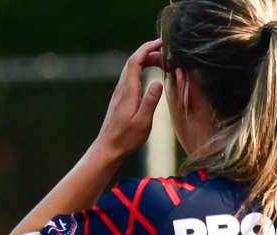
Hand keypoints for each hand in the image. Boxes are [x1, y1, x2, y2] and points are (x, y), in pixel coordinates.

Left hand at [92, 39, 166, 162]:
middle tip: (169, 57)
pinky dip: (142, 70)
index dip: (147, 48)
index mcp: (128, 92)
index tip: (161, 42)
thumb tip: (157, 82)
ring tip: (165, 64)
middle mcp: (121, 90)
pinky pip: (131, 77)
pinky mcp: (120, 99)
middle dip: (151, 53)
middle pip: (133, 62)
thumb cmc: (126, 138)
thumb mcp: (142, 121)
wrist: (108, 149)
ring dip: (147, 61)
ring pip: (131, 69)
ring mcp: (119, 94)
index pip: (135, 62)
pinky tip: (151, 75)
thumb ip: (150, 101)